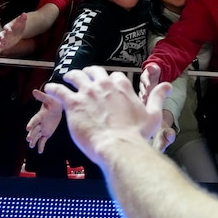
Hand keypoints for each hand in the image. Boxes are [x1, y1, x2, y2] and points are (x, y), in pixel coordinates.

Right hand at [0, 13, 26, 54]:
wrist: (17, 31)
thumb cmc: (18, 26)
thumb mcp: (21, 22)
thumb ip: (22, 18)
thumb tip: (24, 14)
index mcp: (8, 27)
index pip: (7, 27)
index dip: (8, 29)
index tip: (10, 30)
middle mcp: (4, 33)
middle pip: (1, 34)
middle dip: (1, 37)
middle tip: (2, 39)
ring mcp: (4, 39)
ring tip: (0, 46)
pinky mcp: (4, 44)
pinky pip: (0, 47)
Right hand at [26, 88, 63, 153]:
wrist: (57, 107)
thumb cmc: (53, 102)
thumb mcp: (49, 99)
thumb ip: (42, 97)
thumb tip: (34, 91)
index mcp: (40, 115)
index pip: (34, 120)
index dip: (31, 123)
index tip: (28, 127)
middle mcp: (39, 123)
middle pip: (34, 129)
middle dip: (31, 134)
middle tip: (28, 139)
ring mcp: (42, 129)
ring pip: (37, 136)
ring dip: (34, 140)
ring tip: (31, 145)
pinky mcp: (46, 133)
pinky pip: (43, 140)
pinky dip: (41, 146)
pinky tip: (40, 151)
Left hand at [44, 66, 171, 165]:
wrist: (119, 146)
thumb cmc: (136, 134)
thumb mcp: (153, 115)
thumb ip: (157, 97)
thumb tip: (168, 85)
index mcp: (122, 86)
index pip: (114, 75)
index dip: (110, 80)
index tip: (108, 86)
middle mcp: (104, 85)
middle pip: (94, 71)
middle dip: (89, 73)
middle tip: (85, 78)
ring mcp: (88, 93)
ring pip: (75, 76)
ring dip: (71, 75)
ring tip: (67, 78)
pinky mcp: (73, 104)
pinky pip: (59, 90)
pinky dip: (53, 88)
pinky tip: (50, 88)